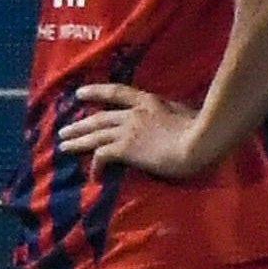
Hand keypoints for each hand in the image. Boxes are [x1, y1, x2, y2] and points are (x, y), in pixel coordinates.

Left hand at [59, 82, 212, 179]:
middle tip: (64, 131)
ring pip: (95, 136)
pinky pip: (102, 156)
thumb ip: (174, 113)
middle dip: (80, 125)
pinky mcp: (126, 148)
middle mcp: (134, 114)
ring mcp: (128, 130)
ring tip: (63, 147)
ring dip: (77, 142)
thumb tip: (177, 117)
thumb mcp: (186, 113)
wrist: (201, 141)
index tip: (79, 93)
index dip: (96, 91)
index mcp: (150, 102)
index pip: (117, 92)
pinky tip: (94, 176)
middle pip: (99, 118)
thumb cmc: (204, 129)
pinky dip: (96, 166)